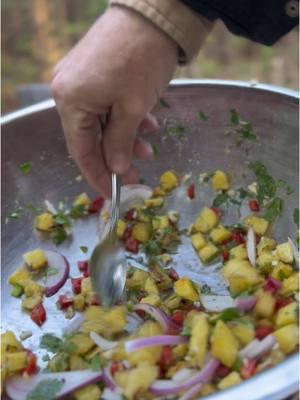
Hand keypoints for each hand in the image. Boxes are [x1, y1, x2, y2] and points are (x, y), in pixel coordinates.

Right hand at [51, 6, 176, 196]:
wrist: (154, 12)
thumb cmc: (142, 61)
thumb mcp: (132, 108)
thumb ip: (121, 142)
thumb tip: (117, 169)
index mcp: (71, 101)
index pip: (81, 152)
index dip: (98, 176)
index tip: (114, 194)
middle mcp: (68, 91)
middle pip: (90, 138)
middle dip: (116, 157)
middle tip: (138, 174)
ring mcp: (80, 80)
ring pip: (102, 122)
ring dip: (125, 137)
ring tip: (149, 147)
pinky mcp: (94, 72)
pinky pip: (106, 105)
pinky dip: (125, 118)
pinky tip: (147, 122)